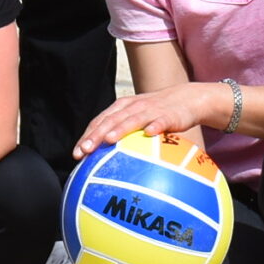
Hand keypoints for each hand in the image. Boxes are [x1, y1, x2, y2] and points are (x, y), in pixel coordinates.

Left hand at [73, 84, 214, 160]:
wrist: (187, 99)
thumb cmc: (158, 114)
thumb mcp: (138, 120)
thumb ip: (123, 135)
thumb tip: (107, 164)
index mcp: (122, 108)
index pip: (99, 121)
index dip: (87, 136)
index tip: (76, 154)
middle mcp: (133, 107)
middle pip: (110, 120)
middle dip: (96, 135)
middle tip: (85, 150)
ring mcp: (151, 109)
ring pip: (132, 119)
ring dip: (120, 128)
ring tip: (108, 139)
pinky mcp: (169, 114)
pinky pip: (161, 121)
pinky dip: (155, 126)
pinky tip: (150, 133)